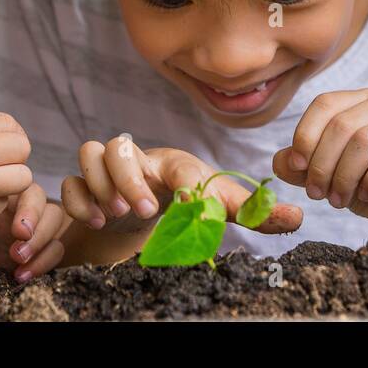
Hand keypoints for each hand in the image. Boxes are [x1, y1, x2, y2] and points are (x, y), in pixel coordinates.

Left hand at [0, 183, 67, 281]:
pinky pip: (53, 249)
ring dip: (42, 240)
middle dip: (37, 219)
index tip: (15, 222)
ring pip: (54, 220)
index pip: (26, 178)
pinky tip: (21, 274)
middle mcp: (12, 200)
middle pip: (43, 198)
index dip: (27, 199)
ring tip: (18, 257)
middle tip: (19, 236)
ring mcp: (23, 224)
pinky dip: (45, 260)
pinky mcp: (28, 249)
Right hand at [61, 136, 301, 234]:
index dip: (189, 182)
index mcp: (176, 164)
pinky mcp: (84, 189)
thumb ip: (255, 214)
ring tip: (113, 214)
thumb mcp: (219, 209)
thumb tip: (299, 217)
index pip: (182, 163)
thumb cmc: (186, 202)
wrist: (144, 210)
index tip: (194, 206)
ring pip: (91, 151)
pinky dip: (77, 200)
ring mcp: (108, 172)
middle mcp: (140, 161)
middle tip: (147, 210)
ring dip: (99, 182)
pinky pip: (69, 182)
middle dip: (130, 177)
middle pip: (123, 146)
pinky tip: (94, 220)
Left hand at [272, 88, 367, 220]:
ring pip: (364, 141)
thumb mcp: (328, 173)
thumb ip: (302, 165)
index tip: (297, 167)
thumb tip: (281, 161)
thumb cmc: (366, 183)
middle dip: (322, 164)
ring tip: (337, 200)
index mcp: (360, 99)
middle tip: (316, 193)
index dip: (305, 135)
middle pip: (342, 125)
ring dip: (344, 176)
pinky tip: (364, 195)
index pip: (325, 103)